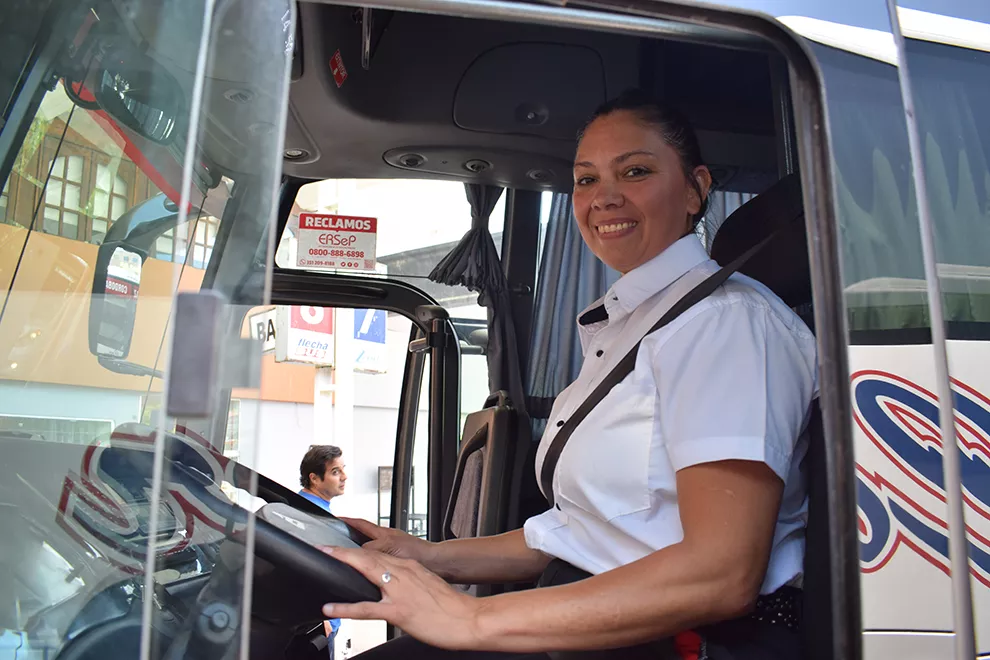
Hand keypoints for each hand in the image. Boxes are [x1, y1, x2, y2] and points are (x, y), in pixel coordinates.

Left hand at [320, 546, 482, 650]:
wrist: (470, 618)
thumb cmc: (452, 607)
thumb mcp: (429, 587)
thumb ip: (411, 584)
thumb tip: (398, 589)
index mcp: (411, 568)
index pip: (379, 554)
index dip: (358, 550)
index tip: (343, 547)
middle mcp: (404, 574)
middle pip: (368, 557)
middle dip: (344, 551)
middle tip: (323, 548)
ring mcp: (400, 591)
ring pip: (366, 572)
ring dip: (342, 565)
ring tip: (324, 561)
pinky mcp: (400, 610)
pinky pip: (367, 608)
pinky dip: (346, 608)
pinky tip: (332, 608)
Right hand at [338, 516, 437, 566]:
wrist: (439, 563)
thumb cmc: (420, 553)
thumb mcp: (390, 548)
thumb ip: (372, 550)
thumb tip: (357, 554)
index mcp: (384, 534)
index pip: (360, 524)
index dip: (346, 521)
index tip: (334, 518)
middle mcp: (388, 540)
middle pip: (364, 534)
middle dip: (350, 534)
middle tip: (338, 535)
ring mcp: (393, 550)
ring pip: (371, 549)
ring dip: (361, 551)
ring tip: (351, 556)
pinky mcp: (399, 561)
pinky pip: (380, 561)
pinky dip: (372, 564)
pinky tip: (370, 572)